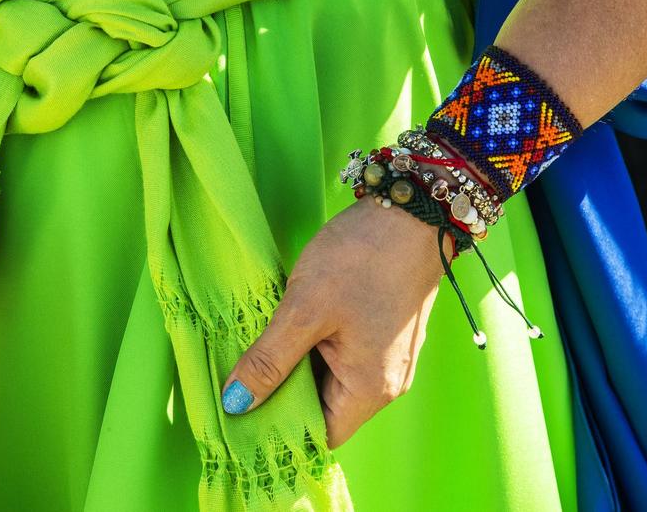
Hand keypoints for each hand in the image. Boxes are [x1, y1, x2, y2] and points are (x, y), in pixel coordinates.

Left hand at [221, 195, 449, 447]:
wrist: (410, 212)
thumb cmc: (362, 258)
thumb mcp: (305, 309)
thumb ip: (269, 360)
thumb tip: (236, 403)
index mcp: (369, 389)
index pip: (318, 433)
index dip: (278, 429)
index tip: (238, 413)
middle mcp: (385, 383)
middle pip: (323, 408)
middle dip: (281, 395)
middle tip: (237, 377)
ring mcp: (387, 357)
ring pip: (330, 380)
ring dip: (295, 367)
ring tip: (256, 349)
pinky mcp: (383, 332)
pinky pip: (342, 356)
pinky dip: (313, 348)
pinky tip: (286, 328)